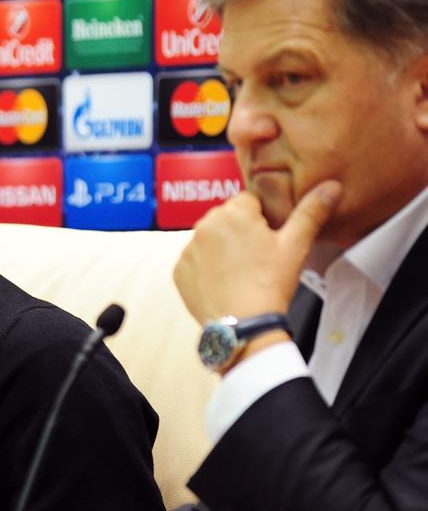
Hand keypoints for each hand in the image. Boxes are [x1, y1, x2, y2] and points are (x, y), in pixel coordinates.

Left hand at [174, 180, 342, 324]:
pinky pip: (194, 261)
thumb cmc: (271, 283)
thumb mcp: (296, 246)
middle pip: (227, 219)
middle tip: (256, 259)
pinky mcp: (179, 270)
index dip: (262, 220)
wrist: (243, 325)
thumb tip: (331, 185)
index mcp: (233, 212)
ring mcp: (188, 248)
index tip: (268, 241)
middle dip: (240, 232)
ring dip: (221, 249)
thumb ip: (311, 212)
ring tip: (240, 273)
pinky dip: (206, 269)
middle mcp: (204, 224)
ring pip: (210, 240)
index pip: (249, 202)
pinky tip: (223, 283)